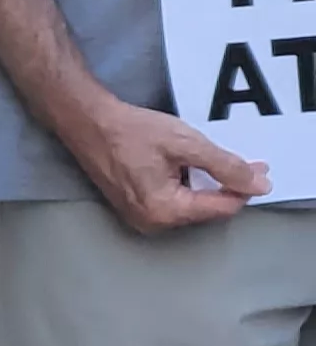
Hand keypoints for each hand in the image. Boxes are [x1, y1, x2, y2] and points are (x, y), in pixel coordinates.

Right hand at [58, 93, 266, 230]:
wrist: (85, 121)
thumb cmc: (130, 131)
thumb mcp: (185, 143)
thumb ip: (226, 166)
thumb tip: (260, 185)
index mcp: (166, 211)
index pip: (222, 207)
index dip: (244, 187)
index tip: (259, 167)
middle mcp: (153, 224)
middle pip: (206, 209)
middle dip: (224, 186)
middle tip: (239, 160)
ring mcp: (139, 219)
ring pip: (190, 207)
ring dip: (204, 186)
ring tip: (205, 159)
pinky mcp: (132, 210)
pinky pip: (172, 204)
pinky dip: (185, 187)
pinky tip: (183, 166)